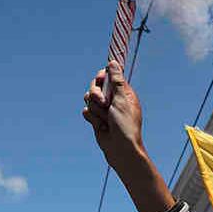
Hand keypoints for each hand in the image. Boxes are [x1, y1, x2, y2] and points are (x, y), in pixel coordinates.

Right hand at [81, 64, 174, 211]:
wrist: (121, 150)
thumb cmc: (126, 125)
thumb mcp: (122, 99)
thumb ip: (116, 80)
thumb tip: (113, 62)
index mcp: (123, 92)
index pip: (108, 75)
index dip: (102, 76)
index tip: (100, 79)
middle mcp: (113, 99)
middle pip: (95, 86)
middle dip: (96, 94)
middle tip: (104, 103)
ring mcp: (104, 110)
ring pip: (89, 99)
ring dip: (95, 109)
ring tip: (105, 119)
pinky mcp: (96, 120)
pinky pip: (86, 112)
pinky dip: (92, 119)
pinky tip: (100, 127)